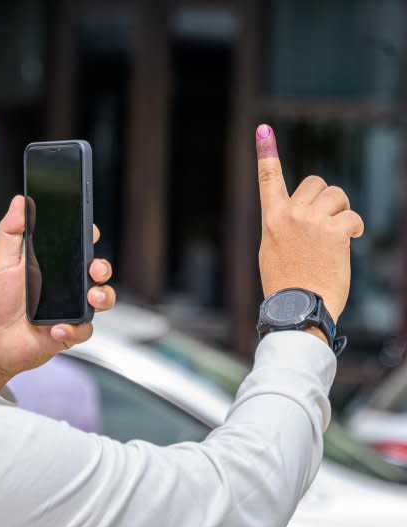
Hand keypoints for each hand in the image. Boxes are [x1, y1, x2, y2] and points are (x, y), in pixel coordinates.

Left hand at [0, 195, 114, 390]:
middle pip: (97, 271)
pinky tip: (56, 328)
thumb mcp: (0, 264)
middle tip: (95, 268)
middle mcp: (65, 287)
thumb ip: (11, 232)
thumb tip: (20, 202)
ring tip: (91, 297)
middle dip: (103, 267)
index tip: (90, 231)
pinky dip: (73, 329)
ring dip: (103, 296)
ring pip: (101, 299)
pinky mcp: (68, 333)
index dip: (89, 237)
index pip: (78, 246)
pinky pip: (84, 330)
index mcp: (51, 266)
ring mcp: (69, 310)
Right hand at [256, 124, 363, 324]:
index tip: (263, 130)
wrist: (299, 306)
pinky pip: (351, 216)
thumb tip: (306, 214)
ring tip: (336, 236)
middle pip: (316, 183)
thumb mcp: (274, 249)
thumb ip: (285, 225)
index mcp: (271, 219)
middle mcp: (290, 214)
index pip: (268, 180)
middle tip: (327, 222)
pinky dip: (354, 228)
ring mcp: (312, 221)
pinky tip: (348, 242)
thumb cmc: (287, 283)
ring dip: (342, 212)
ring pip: (337, 196)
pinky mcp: (334, 230)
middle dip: (327, 199)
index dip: (266, 153)